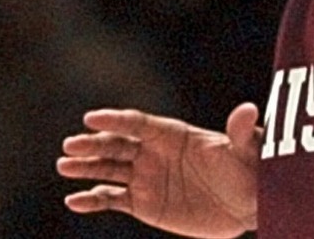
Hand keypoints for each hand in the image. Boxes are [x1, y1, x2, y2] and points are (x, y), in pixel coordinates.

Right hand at [56, 103, 261, 237]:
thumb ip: (241, 131)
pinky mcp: (144, 203)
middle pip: (117, 144)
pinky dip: (92, 200)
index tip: (91, 118)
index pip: (138, 123)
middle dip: (93, 144)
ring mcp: (146, 177)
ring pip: (108, 169)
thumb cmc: (249, 171)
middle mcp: (154, 152)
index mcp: (173, 134)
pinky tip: (74, 201)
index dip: (116, 119)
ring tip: (64, 166)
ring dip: (85, 168)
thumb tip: (249, 110)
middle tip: (70, 146)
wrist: (247, 203)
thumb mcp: (246, 150)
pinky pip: (112, 199)